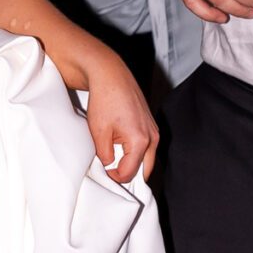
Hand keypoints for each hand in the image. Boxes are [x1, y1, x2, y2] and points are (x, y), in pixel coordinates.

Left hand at [84, 49, 158, 184]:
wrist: (111, 75)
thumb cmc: (105, 99)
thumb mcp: (98, 132)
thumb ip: (105, 155)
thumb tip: (109, 166)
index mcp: (141, 140)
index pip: (130, 173)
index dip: (114, 177)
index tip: (104, 172)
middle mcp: (152, 137)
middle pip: (144, 170)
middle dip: (127, 173)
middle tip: (110, 171)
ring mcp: (154, 130)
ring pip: (146, 159)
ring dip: (132, 163)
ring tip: (114, 158)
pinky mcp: (151, 125)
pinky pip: (146, 147)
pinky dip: (135, 152)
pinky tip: (120, 146)